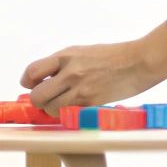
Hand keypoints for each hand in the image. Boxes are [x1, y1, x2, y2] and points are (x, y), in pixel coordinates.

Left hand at [19, 23, 166, 112]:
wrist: (138, 62)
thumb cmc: (110, 56)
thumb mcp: (81, 52)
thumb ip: (60, 64)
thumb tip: (42, 79)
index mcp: (65, 55)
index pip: (32, 72)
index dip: (28, 81)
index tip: (32, 84)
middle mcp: (70, 72)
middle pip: (37, 96)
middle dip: (38, 100)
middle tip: (47, 98)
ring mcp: (81, 89)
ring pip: (51, 109)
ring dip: (53, 109)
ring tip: (64, 103)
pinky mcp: (92, 103)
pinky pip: (69, 114)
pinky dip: (68, 114)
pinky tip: (76, 106)